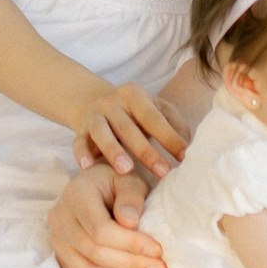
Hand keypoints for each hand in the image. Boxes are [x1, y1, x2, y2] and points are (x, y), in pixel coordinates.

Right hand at [46, 159, 167, 267]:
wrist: (98, 189)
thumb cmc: (117, 183)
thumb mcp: (128, 179)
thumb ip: (131, 197)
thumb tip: (130, 223)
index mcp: (75, 194)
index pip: (101, 229)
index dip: (131, 244)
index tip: (158, 251)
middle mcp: (60, 219)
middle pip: (95, 253)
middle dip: (131, 265)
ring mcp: (58, 242)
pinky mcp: (61, 259)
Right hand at [73, 82, 190, 175]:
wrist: (97, 103)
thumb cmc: (137, 113)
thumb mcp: (158, 109)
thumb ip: (175, 124)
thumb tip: (188, 146)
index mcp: (134, 94)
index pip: (153, 117)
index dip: (169, 137)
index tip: (184, 158)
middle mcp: (112, 103)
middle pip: (129, 127)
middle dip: (146, 151)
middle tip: (163, 172)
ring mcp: (94, 116)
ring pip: (102, 132)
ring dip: (114, 150)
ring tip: (126, 170)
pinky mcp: (80, 131)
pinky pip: (78, 142)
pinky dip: (81, 153)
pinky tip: (87, 167)